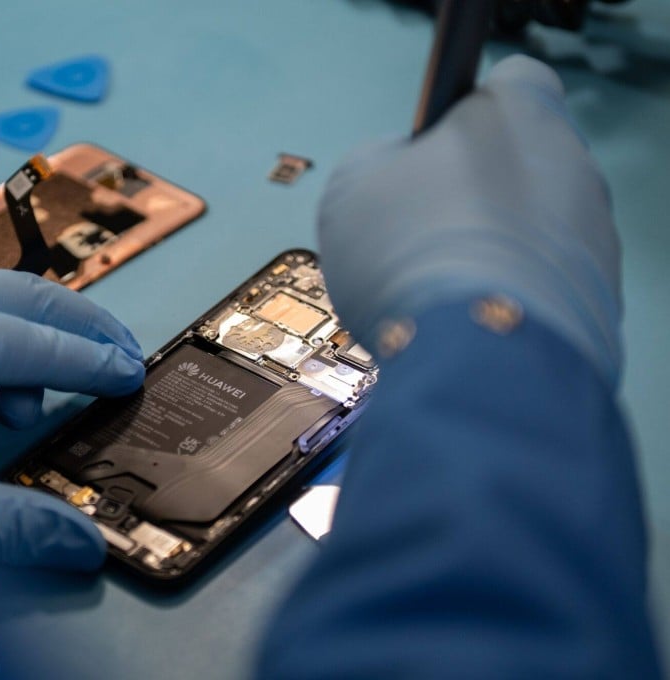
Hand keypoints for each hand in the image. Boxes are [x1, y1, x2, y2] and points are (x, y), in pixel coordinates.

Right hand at [318, 55, 620, 384]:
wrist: (472, 359)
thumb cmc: (411, 256)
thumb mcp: (351, 184)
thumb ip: (380, 158)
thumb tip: (395, 170)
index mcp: (520, 114)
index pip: (507, 82)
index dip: (461, 115)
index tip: (428, 149)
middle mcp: (572, 164)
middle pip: (516, 163)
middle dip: (471, 190)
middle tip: (417, 227)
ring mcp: (593, 234)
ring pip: (531, 227)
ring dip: (490, 246)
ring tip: (436, 288)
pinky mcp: (599, 298)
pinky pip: (544, 284)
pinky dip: (508, 295)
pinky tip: (464, 321)